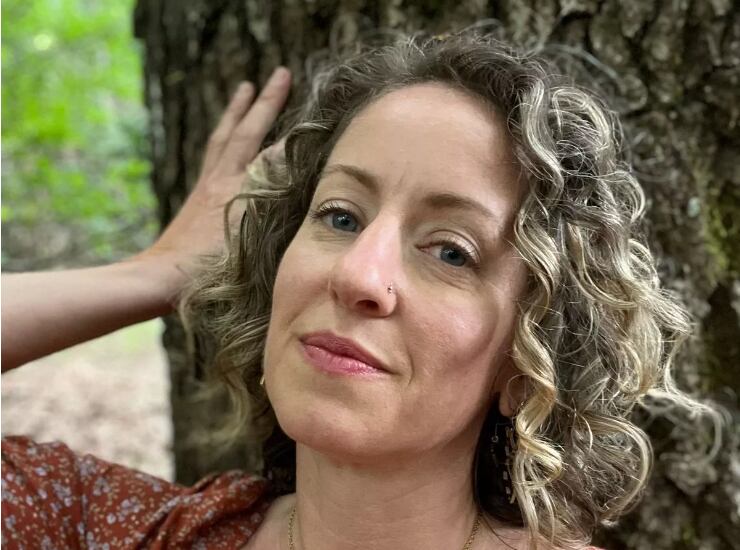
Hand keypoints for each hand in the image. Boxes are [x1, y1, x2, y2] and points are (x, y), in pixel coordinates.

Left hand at [136, 67, 291, 291]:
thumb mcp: (246, 238)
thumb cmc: (204, 267)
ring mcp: (208, 185)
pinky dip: (222, 135)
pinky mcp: (198, 194)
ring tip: (245, 87)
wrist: (160, 276)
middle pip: (247, 130)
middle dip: (266, 101)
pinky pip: (212, 152)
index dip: (296, 134)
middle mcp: (223, 179)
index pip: (274, 152)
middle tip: (281, 73)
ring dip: (237, 110)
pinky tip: (225, 135)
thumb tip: (295, 175)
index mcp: (238, 190)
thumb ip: (269, 203)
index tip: (319, 115)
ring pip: (224, 136)